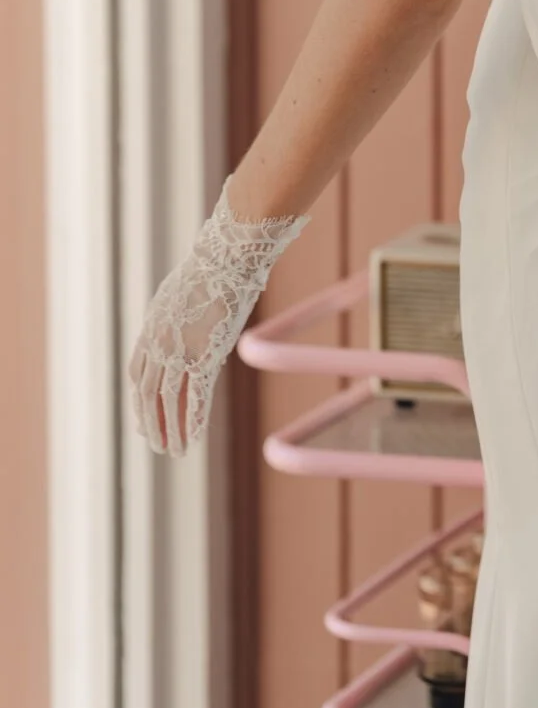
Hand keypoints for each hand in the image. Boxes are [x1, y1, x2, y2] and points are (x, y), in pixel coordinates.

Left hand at [127, 177, 309, 455]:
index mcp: (153, 325)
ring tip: (172, 453)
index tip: (144, 420)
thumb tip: (189, 321)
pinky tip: (192, 440)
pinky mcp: (202, 355)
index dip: (140, 400)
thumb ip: (181, 315)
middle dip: (150, 422)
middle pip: (146, 392)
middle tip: (156, 445)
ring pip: (165, 402)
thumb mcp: (189, 292)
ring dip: (168, 431)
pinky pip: (193, 398)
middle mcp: (159, 341)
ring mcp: (178, 349)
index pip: (138, 372)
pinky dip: (191, 422)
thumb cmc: (219, 266)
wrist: (230, 255)